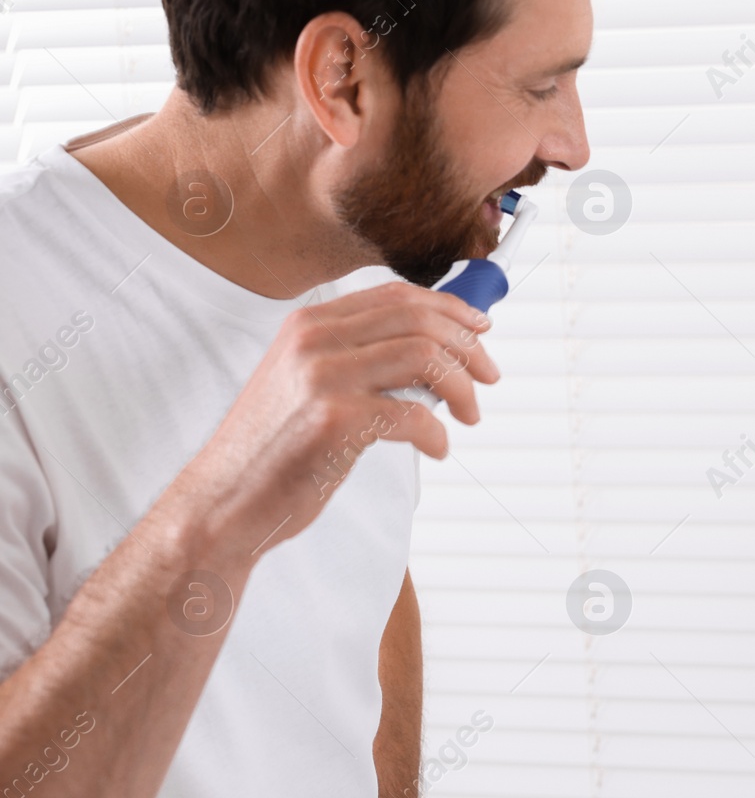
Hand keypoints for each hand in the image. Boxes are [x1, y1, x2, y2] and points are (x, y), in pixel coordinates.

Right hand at [169, 281, 500, 564]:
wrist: (223, 501)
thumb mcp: (306, 384)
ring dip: (462, 388)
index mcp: (310, 325)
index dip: (450, 309)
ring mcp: (322, 378)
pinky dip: (438, 433)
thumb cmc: (274, 450)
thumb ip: (357, 359)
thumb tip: (434, 354)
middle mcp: (314, 341)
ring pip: (426, 357)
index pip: (398, 296)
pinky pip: (414, 414)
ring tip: (468, 415)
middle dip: (469, 347)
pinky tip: (436, 447)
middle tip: (488, 376)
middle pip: (420, 320)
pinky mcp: (334, 420)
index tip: (481, 330)